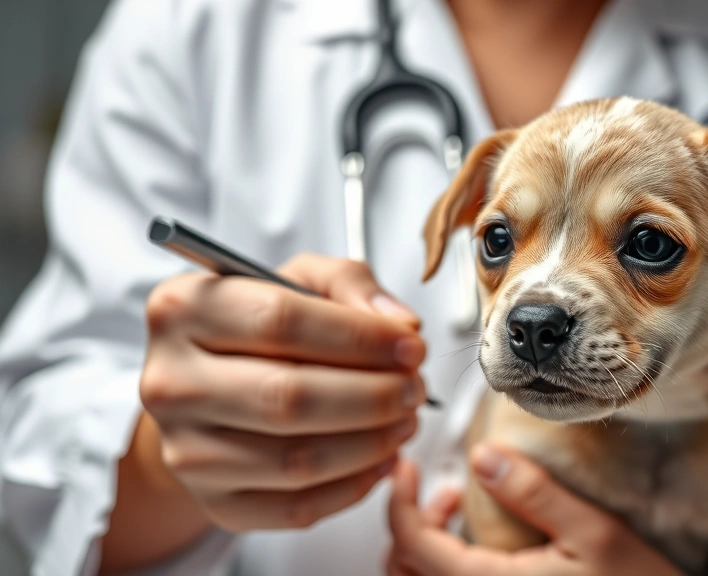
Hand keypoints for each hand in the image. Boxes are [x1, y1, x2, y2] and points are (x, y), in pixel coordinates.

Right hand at [139, 254, 426, 530]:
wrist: (206, 391)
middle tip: (413, 387)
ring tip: (405, 418)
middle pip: (288, 397)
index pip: (281, 321)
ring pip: (298, 460)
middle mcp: (172, 382)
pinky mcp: (216, 502)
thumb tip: (399, 322)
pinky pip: (297, 507)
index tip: (409, 344)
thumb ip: (350, 284)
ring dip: (372, 442)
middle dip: (373, 395)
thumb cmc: (256, 330)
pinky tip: (381, 456)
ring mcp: (187, 450)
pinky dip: (355, 485)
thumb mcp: (298, 279)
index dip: (360, 337)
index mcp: (183, 311)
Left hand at [386, 445, 684, 575]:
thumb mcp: (593, 533)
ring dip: (426, 550)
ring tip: (461, 516)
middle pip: (403, 572)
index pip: (411, 543)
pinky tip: (481, 549)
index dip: (397, 499)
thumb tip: (483, 456)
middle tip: (445, 492)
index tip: (405, 467)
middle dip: (411, 524)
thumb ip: (533, 492)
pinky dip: (446, 569)